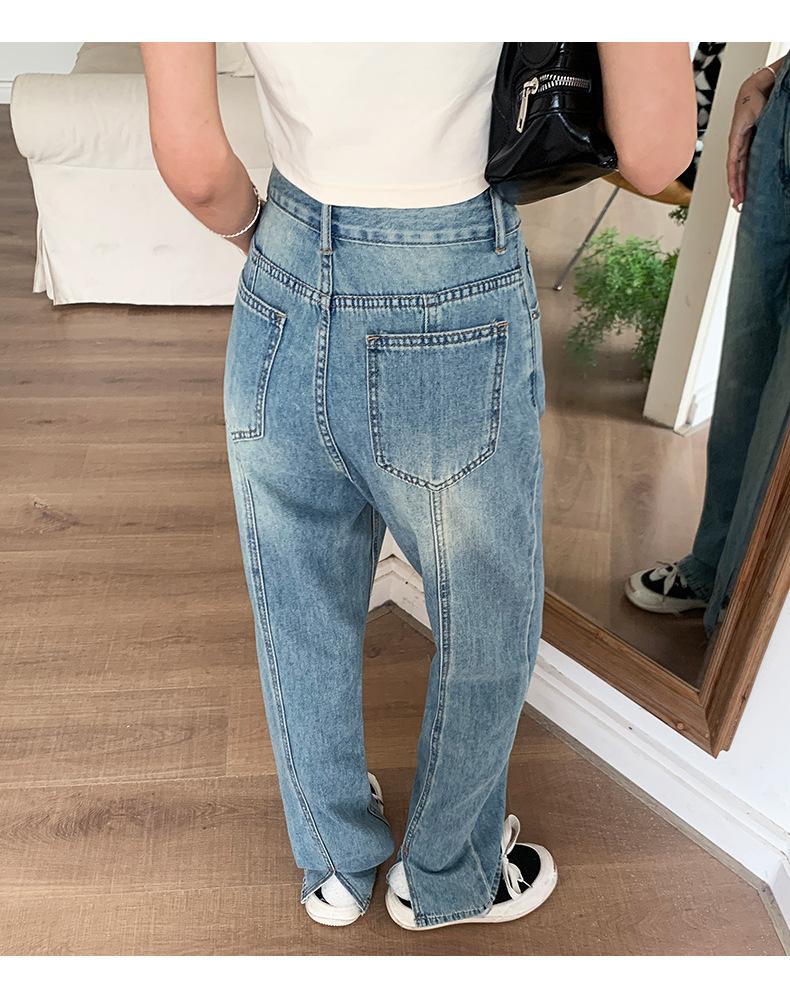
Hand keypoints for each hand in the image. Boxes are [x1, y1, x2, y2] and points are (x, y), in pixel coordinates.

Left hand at [727, 70, 771, 208]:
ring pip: (735, 170)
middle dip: (740, 190)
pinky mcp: (735, 139)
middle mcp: (743, 145)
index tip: (748, 197)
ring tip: (738, 201)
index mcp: (752, 142)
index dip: (747, 182)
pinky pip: (734, 161)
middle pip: (740, 172)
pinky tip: (734, 187)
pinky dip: (733, 176)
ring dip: (736, 187)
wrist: (761, 87)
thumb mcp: (774, 128)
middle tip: (741, 206)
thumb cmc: (770, 103)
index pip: (748, 166)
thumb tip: (784, 155)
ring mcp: (737, 142)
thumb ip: (775, 142)